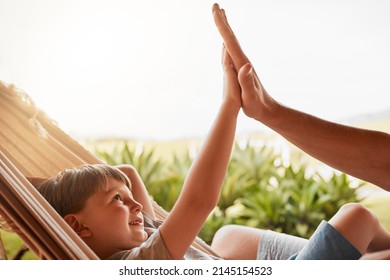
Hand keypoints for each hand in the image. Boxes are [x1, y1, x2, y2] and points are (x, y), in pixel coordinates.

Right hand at [212, 3, 276, 122]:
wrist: (267, 110)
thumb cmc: (257, 106)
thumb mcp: (251, 96)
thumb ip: (247, 81)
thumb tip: (246, 65)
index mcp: (242, 63)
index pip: (230, 41)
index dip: (222, 25)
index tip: (216, 10)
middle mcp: (243, 60)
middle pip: (231, 37)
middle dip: (223, 21)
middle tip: (216, 6)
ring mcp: (243, 64)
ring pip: (232, 42)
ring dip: (225, 29)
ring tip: (220, 18)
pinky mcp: (242, 68)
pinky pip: (232, 50)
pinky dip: (227, 41)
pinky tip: (225, 41)